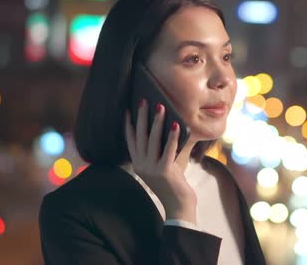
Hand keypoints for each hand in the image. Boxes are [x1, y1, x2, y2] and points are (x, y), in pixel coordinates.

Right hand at [124, 99, 196, 223]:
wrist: (179, 205)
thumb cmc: (173, 184)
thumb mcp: (163, 165)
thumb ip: (160, 151)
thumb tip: (167, 128)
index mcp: (138, 164)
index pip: (130, 140)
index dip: (128, 125)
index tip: (128, 109)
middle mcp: (141, 165)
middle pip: (140, 136)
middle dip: (142, 117)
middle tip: (144, 101)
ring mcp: (151, 169)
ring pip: (153, 141)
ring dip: (157, 123)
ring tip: (161, 108)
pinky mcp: (164, 171)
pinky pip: (168, 150)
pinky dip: (171, 137)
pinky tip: (175, 125)